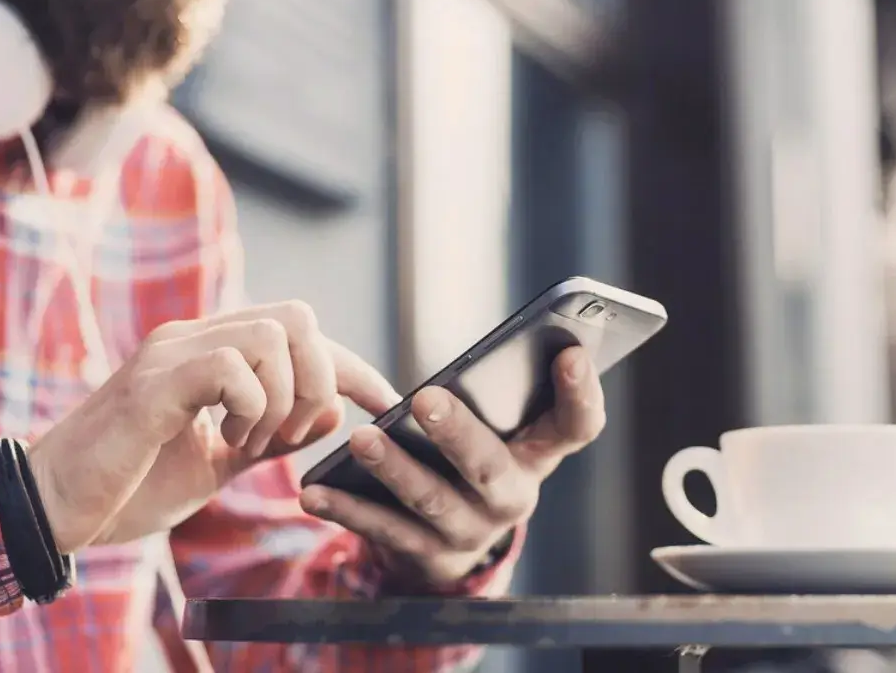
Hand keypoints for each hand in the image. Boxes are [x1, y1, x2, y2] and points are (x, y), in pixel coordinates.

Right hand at [27, 301, 398, 553]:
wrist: (50, 506)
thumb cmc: (131, 483)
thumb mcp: (220, 461)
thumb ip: (273, 433)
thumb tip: (333, 409)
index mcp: (211, 352)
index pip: (300, 334)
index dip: (352, 364)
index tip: (388, 400)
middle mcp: (193, 337)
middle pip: (297, 317)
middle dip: (321, 378)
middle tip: (296, 433)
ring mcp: (171, 353)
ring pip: (273, 333)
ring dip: (285, 398)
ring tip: (255, 443)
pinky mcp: (152, 383)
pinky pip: (232, 367)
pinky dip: (251, 408)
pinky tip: (229, 442)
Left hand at [300, 346, 604, 585]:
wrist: (454, 541)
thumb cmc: (477, 451)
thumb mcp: (500, 427)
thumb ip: (501, 390)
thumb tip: (495, 340)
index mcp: (539, 454)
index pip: (578, 426)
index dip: (580, 393)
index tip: (571, 354)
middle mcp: (512, 496)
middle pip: (490, 467)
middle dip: (458, 434)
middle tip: (425, 398)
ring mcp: (470, 530)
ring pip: (432, 501)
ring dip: (394, 469)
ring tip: (360, 440)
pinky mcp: (426, 554)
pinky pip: (382, 530)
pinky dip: (346, 508)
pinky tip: (314, 492)